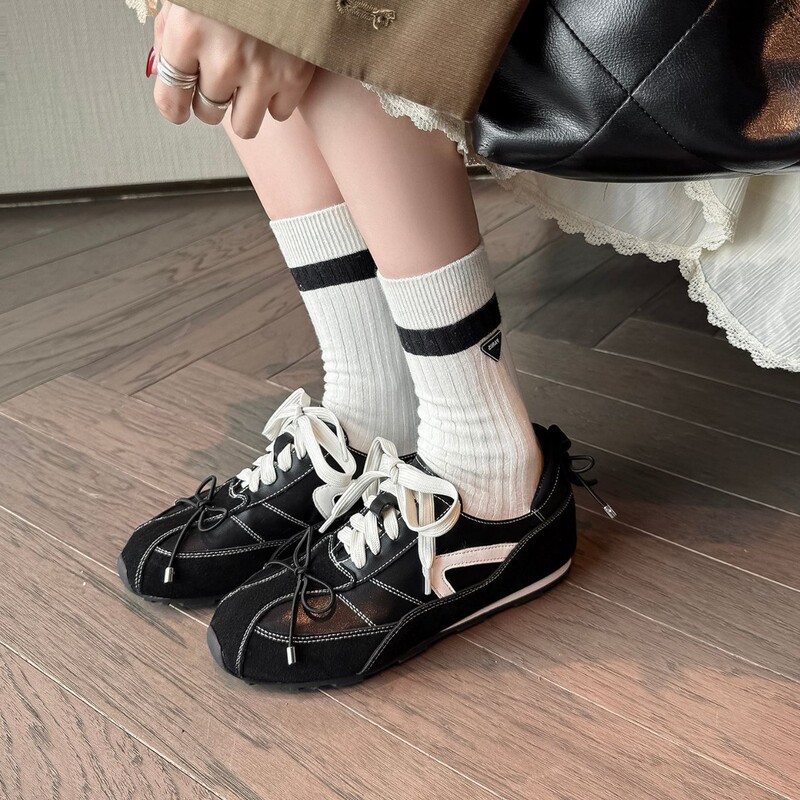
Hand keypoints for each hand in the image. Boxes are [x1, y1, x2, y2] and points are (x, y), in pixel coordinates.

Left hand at [152, 1, 315, 136]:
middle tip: (220, 81)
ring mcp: (261, 71)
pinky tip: (273, 75)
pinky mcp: (294, 75)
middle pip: (208, 113)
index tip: (179, 110)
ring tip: (247, 86)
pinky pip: (279, 112)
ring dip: (242, 110)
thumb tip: (163, 70)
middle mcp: (223, 58)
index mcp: (188, 33)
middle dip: (210, 100)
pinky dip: (276, 99)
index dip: (174, 108)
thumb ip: (170, 33)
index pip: (171, 98)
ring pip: (244, 126)